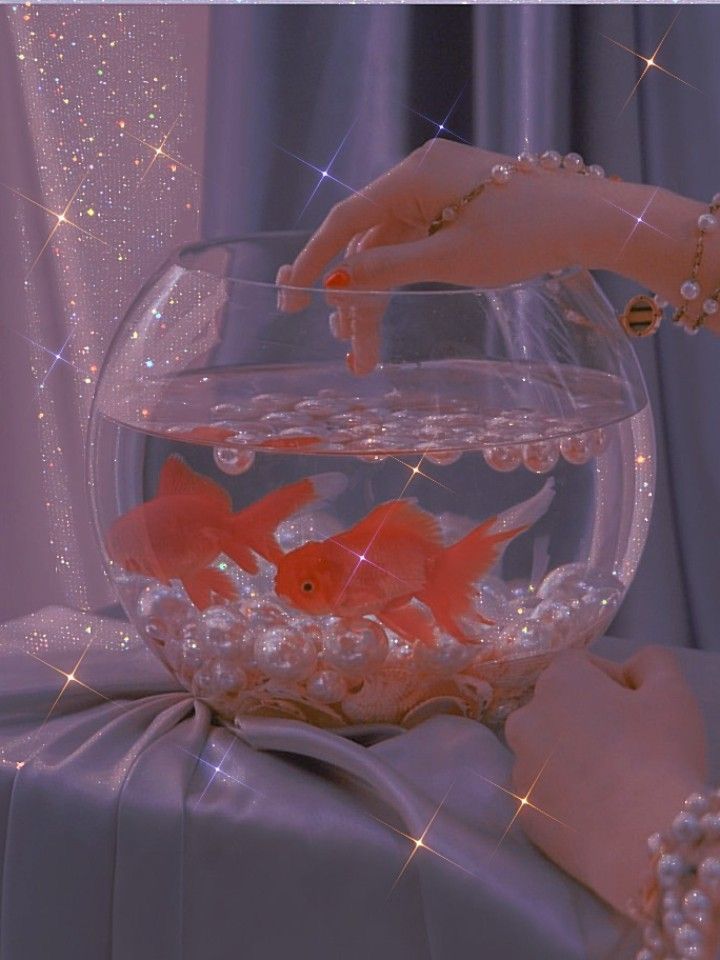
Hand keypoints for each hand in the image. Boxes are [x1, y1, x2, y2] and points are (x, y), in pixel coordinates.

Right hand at [276, 139, 603, 373]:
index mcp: (414, 175)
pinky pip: (413, 243)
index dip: (314, 260)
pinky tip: (386, 311)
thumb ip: (388, 269)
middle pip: (367, 240)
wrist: (590, 220)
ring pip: (389, 248)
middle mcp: (420, 176)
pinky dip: (400, 278)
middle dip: (353, 297)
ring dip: (375, 294)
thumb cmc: (525, 235)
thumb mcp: (450, 258)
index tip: (292, 299)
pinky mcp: (456, 207)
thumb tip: (337, 284)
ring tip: (364, 350)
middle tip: (345, 348)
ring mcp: (439, 191)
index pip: (346, 220)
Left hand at [504, 646, 707, 915]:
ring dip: (572, 755)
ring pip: (547, 749)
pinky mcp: (523, 811)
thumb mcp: (672, 693)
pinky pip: (544, 791)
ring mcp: (519, 767)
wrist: (643, 839)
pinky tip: (598, 809)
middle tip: (630, 746)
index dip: (615, 683)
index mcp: (557, 681)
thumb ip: (652, 663)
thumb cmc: (660, 755)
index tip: (641, 710)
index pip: (581, 666)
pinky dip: (564, 794)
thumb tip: (634, 665)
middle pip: (559, 707)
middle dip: (589, 718)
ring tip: (613, 780)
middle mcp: (526, 717)